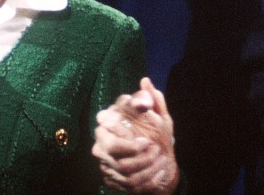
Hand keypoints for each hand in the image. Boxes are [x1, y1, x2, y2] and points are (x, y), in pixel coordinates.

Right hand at [93, 77, 179, 193]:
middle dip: (134, 150)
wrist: (159, 160)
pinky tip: (158, 174)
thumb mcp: (160, 115)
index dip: (124, 126)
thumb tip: (145, 81)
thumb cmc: (156, 133)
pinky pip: (125, 183)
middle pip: (110, 146)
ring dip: (145, 165)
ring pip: (121, 166)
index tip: (147, 135)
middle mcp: (102, 139)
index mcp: (110, 119)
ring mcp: (104, 160)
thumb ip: (153, 99)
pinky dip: (146, 180)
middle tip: (153, 147)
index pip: (106, 119)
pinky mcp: (110, 178)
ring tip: (161, 160)